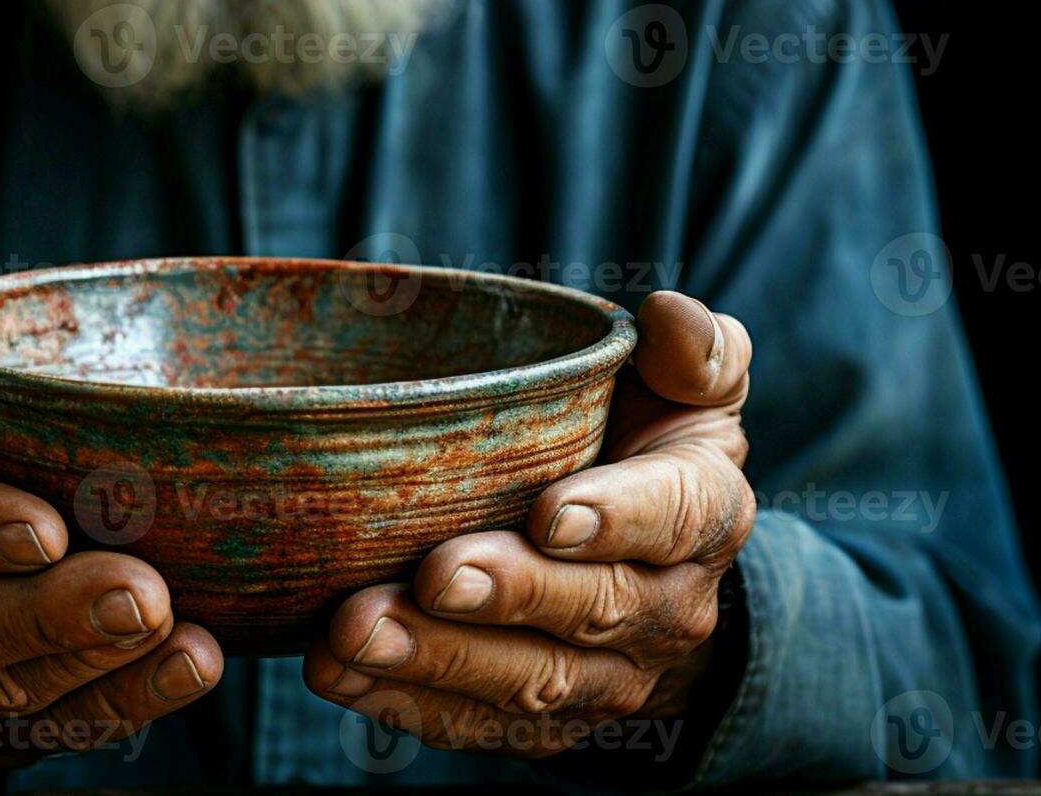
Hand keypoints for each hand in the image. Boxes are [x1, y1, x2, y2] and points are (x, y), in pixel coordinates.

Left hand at [303, 291, 752, 757]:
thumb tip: (669, 315)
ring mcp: (606, 677)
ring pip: (528, 680)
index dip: (616, 519)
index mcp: (703, 513)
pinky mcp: (544, 721)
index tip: (548, 512)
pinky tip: (338, 673)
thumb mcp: (684, 390)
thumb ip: (691, 351)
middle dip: (509, 595)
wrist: (651, 577)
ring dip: (438, 660)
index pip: (675, 517)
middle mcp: (666, 607)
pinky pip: (478, 726)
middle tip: (433, 572)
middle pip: (591, 609)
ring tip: (356, 632)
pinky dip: (404, 706)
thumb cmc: (643, 448)